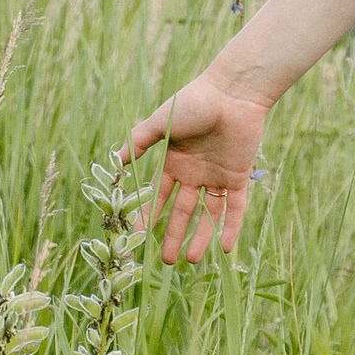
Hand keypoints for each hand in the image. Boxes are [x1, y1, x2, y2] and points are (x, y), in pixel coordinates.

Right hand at [124, 75, 271, 261]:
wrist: (231, 93)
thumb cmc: (194, 103)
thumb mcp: (160, 122)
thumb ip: (139, 141)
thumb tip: (116, 161)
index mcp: (175, 162)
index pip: (158, 197)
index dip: (147, 217)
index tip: (136, 239)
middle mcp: (195, 173)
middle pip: (182, 211)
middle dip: (173, 235)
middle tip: (166, 261)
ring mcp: (217, 176)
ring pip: (208, 214)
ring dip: (201, 237)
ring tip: (192, 261)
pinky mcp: (239, 176)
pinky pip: (235, 207)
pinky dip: (231, 227)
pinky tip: (224, 248)